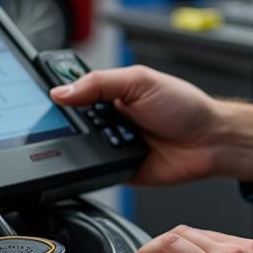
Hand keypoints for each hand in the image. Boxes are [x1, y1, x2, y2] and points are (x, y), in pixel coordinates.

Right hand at [50, 65, 252, 185]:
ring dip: (82, 145)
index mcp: (111, 92)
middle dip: (67, 123)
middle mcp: (108, 118)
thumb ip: (101, 82)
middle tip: (78, 119)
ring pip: (76, 148)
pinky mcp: (116, 169)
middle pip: (69, 122)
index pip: (73, 91)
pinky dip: (93, 167)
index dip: (57, 93)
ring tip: (102, 137)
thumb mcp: (142, 81)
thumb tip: (61, 91)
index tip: (42, 96)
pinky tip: (104, 158)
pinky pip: (92, 172)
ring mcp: (110, 145)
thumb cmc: (185, 106)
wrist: (210, 141)